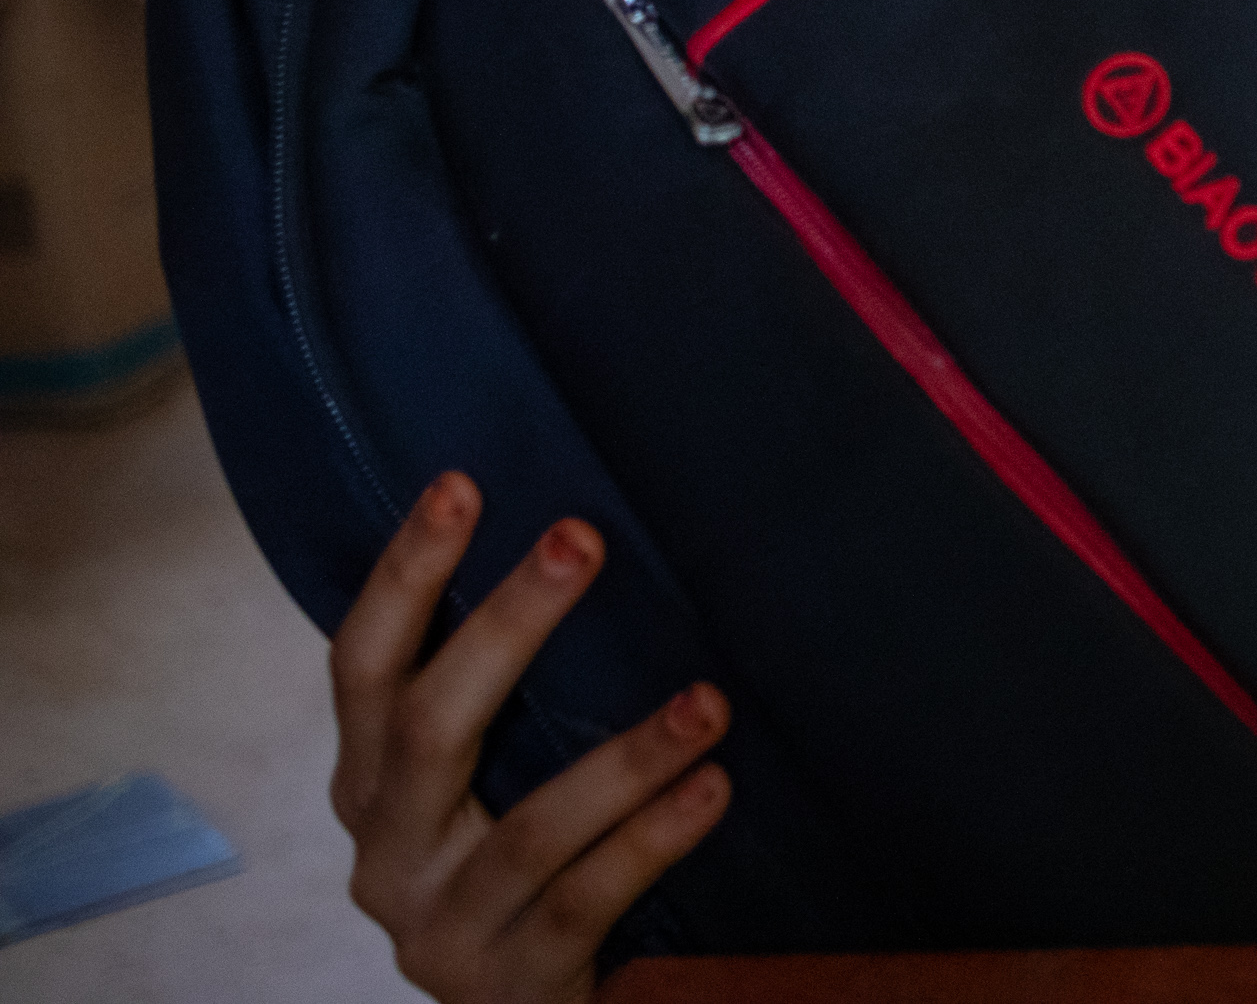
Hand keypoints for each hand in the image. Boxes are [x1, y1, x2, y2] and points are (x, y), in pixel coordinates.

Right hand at [329, 474, 732, 1000]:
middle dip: (507, 627)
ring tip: (708, 701)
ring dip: (624, 759)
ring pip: (527, 829)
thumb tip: (583, 542)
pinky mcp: (510, 981)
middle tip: (583, 539)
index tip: (460, 484)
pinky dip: (651, 839)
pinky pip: (586, 899)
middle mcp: (386, 852)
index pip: (362, 668)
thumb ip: (501, 700)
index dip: (404, 577)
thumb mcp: (481, 782)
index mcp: (369, 784)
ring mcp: (442, 926)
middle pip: (429, 728)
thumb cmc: (516, 865)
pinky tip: (712, 789)